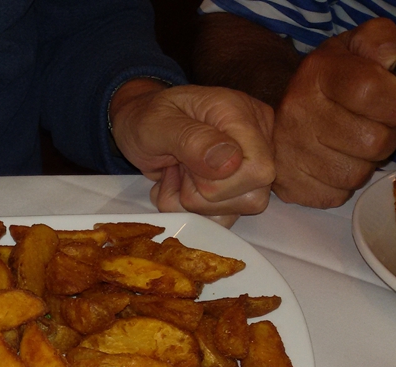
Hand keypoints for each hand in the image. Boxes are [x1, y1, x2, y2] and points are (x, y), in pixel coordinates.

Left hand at [110, 79, 274, 226]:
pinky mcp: (233, 190)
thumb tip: (230, 164)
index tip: (184, 163)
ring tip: (174, 173)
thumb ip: (192, 140)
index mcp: (241, 116)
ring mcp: (246, 169)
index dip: (220, 182)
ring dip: (190, 202)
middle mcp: (255, 142)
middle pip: (251, 198)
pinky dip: (188, 211)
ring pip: (233, 214)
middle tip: (176, 165)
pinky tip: (177, 185)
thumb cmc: (145, 117)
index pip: (259, 169)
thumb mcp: (156, 123)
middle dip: (200, 193)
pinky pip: (218, 220)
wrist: (137, 123)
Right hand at [272, 17, 395, 207]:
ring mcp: (287, 153)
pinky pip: (335, 196)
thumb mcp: (353, 46)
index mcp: (317, 75)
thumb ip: (378, 40)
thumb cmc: (328, 80)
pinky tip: (331, 164)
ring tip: (350, 146)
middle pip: (373, 142)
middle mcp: (296, 114)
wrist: (280, 108)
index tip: (391, 102)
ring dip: (363, 163)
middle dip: (384, 136)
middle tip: (369, 127)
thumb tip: (389, 61)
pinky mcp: (286, 186)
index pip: (373, 93)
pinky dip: (341, 184)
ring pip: (356, 175)